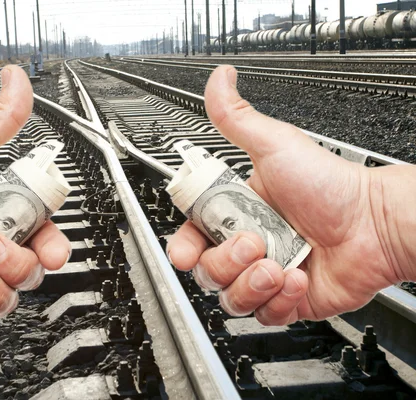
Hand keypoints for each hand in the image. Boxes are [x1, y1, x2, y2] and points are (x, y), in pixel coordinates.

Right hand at [167, 65, 412, 324]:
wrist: (375, 223)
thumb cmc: (331, 184)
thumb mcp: (276, 146)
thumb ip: (237, 117)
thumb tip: (219, 81)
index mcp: (235, 214)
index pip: (191, 237)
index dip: (185, 247)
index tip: (190, 247)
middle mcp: (247, 245)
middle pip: (207, 272)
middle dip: (228, 261)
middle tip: (255, 242)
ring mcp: (266, 274)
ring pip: (232, 298)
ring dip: (252, 284)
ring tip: (278, 265)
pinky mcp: (287, 300)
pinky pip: (265, 315)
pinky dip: (278, 301)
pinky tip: (296, 278)